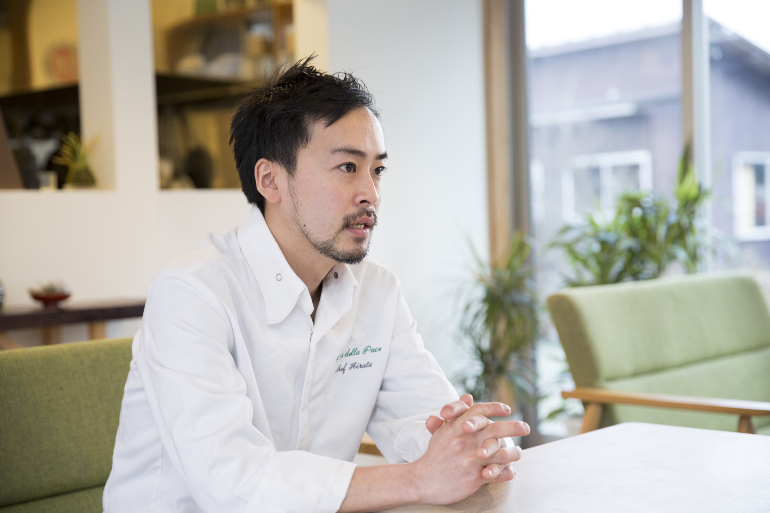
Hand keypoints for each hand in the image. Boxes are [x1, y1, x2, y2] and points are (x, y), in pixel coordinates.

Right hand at [411, 402, 529, 504]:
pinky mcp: (474, 477)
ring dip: (513, 453)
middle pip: (495, 429)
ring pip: (500, 453)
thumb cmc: (435, 455)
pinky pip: (496, 474)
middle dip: (514, 427)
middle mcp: (465, 441)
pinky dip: (506, 473)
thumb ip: (457, 414)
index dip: (495, 408)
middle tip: (526, 427)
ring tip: (518, 452)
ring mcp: (471, 460)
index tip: (507, 409)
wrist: (423, 480)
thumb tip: (468, 397)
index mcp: (457, 428)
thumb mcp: (444, 431)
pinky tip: (511, 471)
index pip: (479, 411)